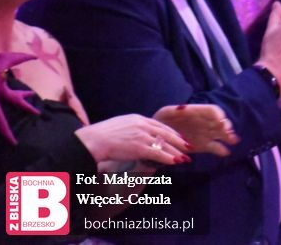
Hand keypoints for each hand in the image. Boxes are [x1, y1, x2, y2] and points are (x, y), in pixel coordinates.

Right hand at [74, 115, 190, 165]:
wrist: (91, 141)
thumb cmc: (100, 136)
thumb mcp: (119, 126)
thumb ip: (131, 129)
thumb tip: (136, 136)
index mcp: (137, 119)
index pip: (160, 125)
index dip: (171, 132)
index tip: (180, 137)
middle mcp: (142, 125)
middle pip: (166, 133)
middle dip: (179, 141)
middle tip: (189, 146)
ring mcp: (142, 136)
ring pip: (165, 144)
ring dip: (177, 152)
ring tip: (186, 158)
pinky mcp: (139, 147)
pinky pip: (158, 153)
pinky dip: (169, 158)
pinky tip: (176, 162)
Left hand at [153, 104, 237, 156]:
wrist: (158, 137)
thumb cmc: (161, 121)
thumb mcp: (165, 113)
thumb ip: (173, 112)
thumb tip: (182, 110)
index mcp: (197, 113)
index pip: (212, 111)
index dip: (218, 115)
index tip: (221, 121)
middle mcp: (204, 122)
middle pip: (220, 121)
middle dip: (226, 126)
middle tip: (228, 132)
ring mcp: (205, 134)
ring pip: (220, 134)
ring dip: (228, 136)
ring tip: (233, 141)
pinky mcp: (203, 146)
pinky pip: (215, 147)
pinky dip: (221, 150)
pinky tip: (225, 152)